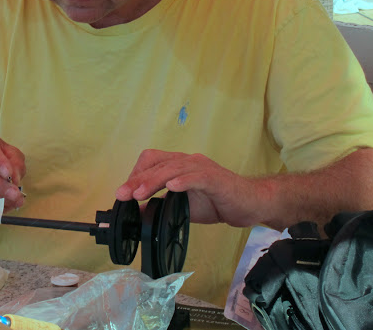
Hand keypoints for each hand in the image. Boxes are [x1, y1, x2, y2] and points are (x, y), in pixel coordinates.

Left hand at [115, 149, 263, 226]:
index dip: (135, 174)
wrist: (250, 203)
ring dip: (154, 180)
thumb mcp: (181, 206)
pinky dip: (183, 181)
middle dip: (138, 179)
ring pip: (173, 168)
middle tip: (123, 195)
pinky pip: (197, 176)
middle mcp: (189, 161)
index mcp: (179, 165)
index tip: (123, 193)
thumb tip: (135, 212)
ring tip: (139, 193)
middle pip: (158, 164)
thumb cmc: (217, 201)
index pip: (151, 161)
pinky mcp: (216, 178)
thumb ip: (160, 205)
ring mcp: (202, 168)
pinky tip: (172, 187)